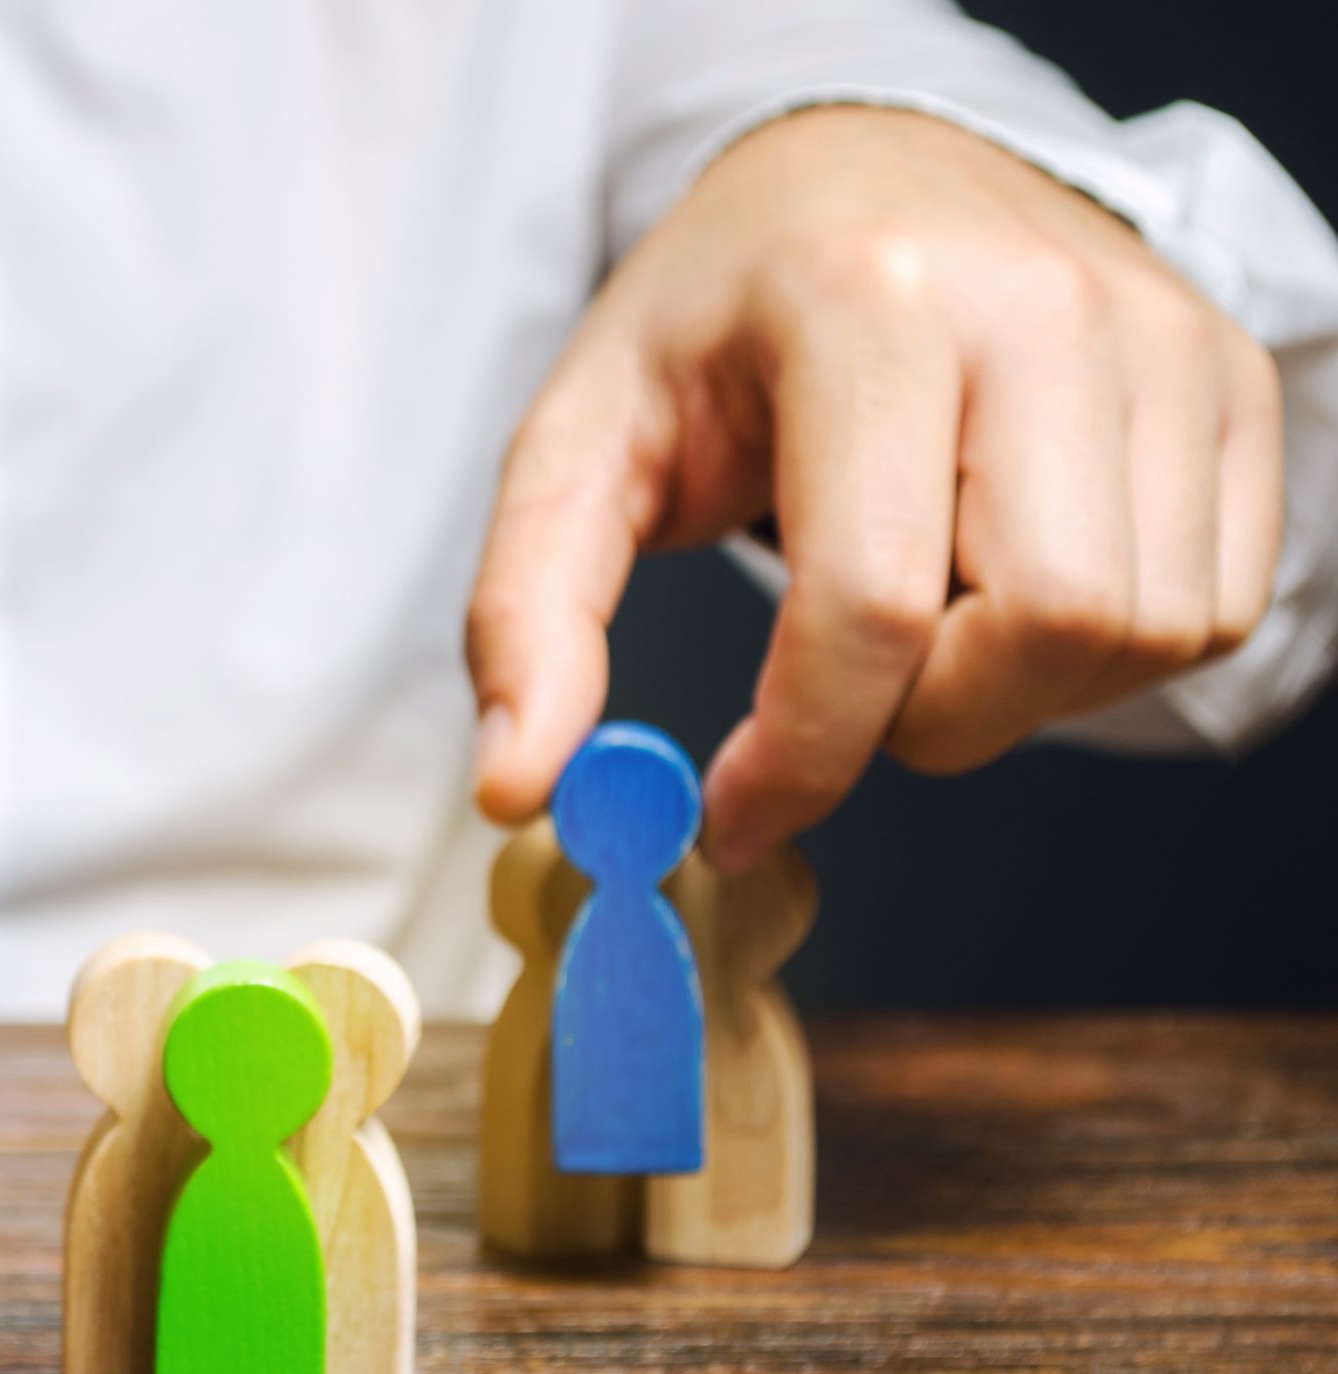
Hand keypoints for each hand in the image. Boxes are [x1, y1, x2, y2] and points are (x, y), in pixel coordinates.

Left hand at [466, 106, 1281, 867]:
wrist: (860, 183)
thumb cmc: (716, 321)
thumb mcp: (580, 441)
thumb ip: (529, 611)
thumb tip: (519, 784)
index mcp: (867, 303)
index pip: (871, 603)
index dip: (801, 755)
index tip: (733, 814)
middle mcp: (1041, 306)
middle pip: (1039, 632)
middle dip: (919, 726)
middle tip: (837, 695)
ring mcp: (1161, 340)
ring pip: (1137, 636)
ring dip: (1012, 695)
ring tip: (916, 622)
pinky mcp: (1229, 386)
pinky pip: (1208, 610)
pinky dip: (1100, 657)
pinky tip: (1003, 594)